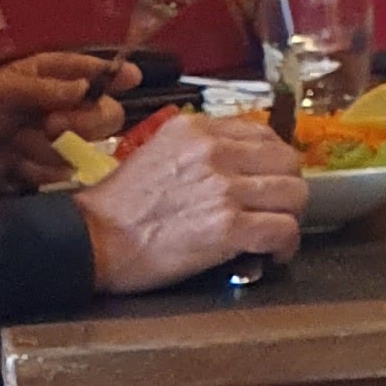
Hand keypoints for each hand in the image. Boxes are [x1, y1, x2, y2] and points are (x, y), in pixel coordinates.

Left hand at [0, 52, 128, 194]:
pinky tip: (17, 167)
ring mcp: (58, 140)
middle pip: (105, 114)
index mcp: (50, 76)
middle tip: (50, 125)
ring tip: (21, 146)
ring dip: (52, 148)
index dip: (113, 75)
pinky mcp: (49, 169)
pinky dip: (39, 170)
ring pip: (86, 146)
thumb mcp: (3, 90)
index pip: (92, 72)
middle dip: (83, 122)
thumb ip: (45, 88)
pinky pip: (63, 172)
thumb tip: (84, 88)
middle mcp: (62, 106)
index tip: (130, 79)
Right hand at [75, 114, 305, 291]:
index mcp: (197, 129)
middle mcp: (215, 151)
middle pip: (287, 162)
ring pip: (293, 195)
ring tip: (273, 235)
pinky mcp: (228, 227)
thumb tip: (232, 165)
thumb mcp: (156, 153)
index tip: (266, 182)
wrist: (91, 240)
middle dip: (286, 189)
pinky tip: (273, 255)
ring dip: (288, 218)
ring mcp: (224, 188)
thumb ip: (197, 151)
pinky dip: (285, 246)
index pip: (263, 135)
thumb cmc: (117, 206)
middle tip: (273, 211)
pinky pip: (283, 230)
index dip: (272, 163)